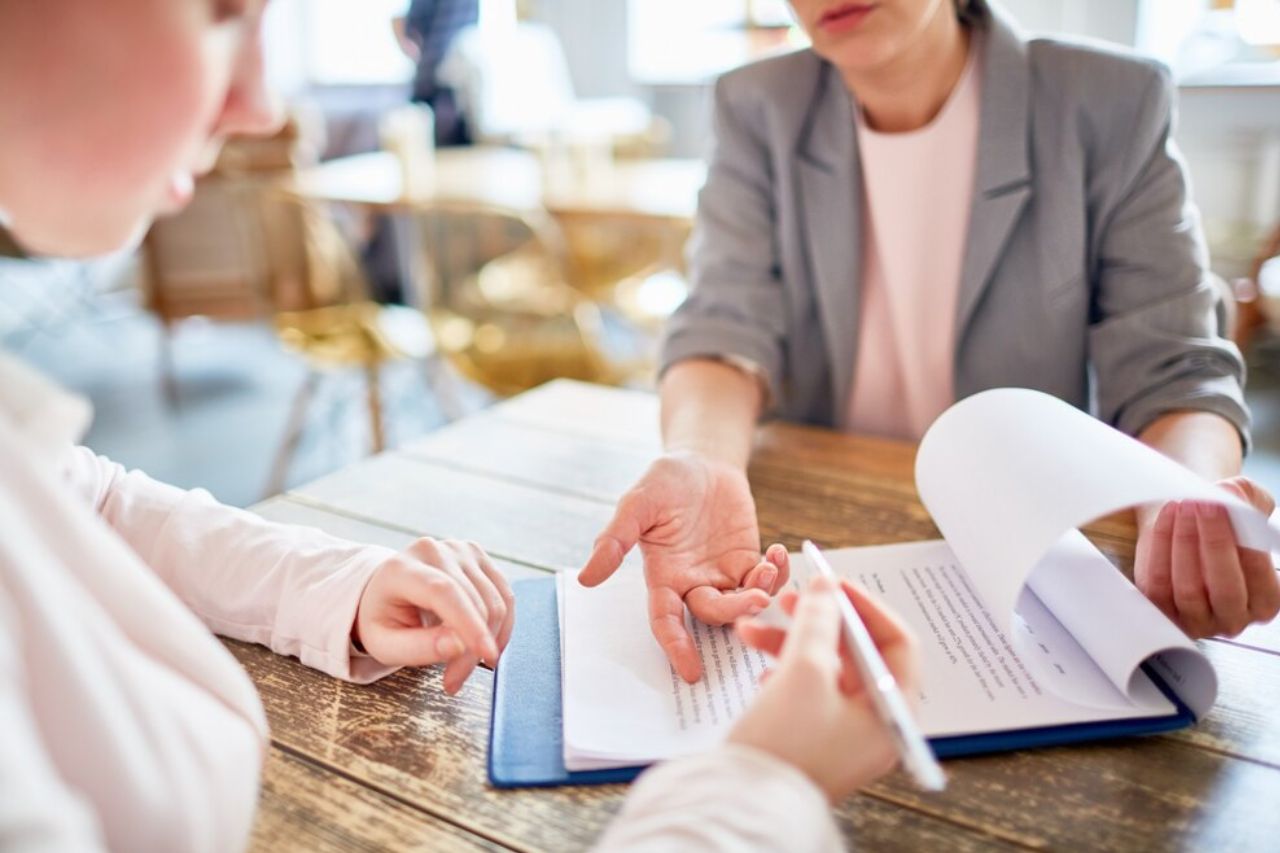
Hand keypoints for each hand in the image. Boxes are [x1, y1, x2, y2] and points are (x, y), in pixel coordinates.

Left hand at [354, 538, 513, 693]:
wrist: (388, 590)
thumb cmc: (384, 620)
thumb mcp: (384, 645)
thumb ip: (417, 647)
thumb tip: (458, 645)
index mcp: (402, 569)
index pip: (444, 592)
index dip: (469, 624)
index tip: (487, 655)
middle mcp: (434, 551)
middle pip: (474, 602)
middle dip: (472, 650)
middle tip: (454, 681)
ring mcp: (460, 550)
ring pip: (495, 602)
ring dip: (488, 642)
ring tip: (462, 666)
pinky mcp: (479, 557)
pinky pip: (505, 597)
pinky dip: (500, 628)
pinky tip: (483, 646)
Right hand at [579, 451, 789, 681]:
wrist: (701, 461)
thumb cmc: (665, 481)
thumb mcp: (636, 504)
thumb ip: (614, 540)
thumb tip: (586, 578)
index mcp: (663, 576)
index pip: (666, 621)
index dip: (676, 645)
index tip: (690, 670)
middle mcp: (692, 582)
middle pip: (713, 615)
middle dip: (735, 612)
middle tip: (757, 598)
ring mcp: (722, 573)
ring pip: (742, 603)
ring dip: (760, 594)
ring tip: (768, 567)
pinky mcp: (747, 559)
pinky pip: (765, 580)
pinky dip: (776, 574)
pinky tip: (778, 552)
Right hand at [731, 576, 920, 802]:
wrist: (741, 805)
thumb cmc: (783, 747)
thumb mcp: (804, 671)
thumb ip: (818, 621)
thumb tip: (825, 588)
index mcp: (891, 714)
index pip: (895, 644)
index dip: (864, 607)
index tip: (832, 583)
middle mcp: (874, 726)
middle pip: (856, 655)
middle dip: (819, 622)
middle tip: (790, 599)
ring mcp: (843, 736)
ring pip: (825, 671)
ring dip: (791, 643)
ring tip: (752, 630)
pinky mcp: (813, 741)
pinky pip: (807, 693)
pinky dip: (784, 672)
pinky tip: (760, 670)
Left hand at [1134, 476, 1279, 637]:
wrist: (1186, 527)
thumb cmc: (1224, 524)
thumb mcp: (1247, 509)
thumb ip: (1248, 500)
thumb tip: (1233, 495)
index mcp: (1264, 602)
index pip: (1260, 579)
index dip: (1247, 542)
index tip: (1230, 505)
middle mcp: (1232, 618)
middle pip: (1225, 589)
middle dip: (1214, 542)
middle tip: (1203, 504)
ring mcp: (1195, 619)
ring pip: (1188, 589)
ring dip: (1184, 542)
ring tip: (1184, 506)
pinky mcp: (1161, 609)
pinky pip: (1157, 583)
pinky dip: (1160, 546)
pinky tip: (1168, 516)